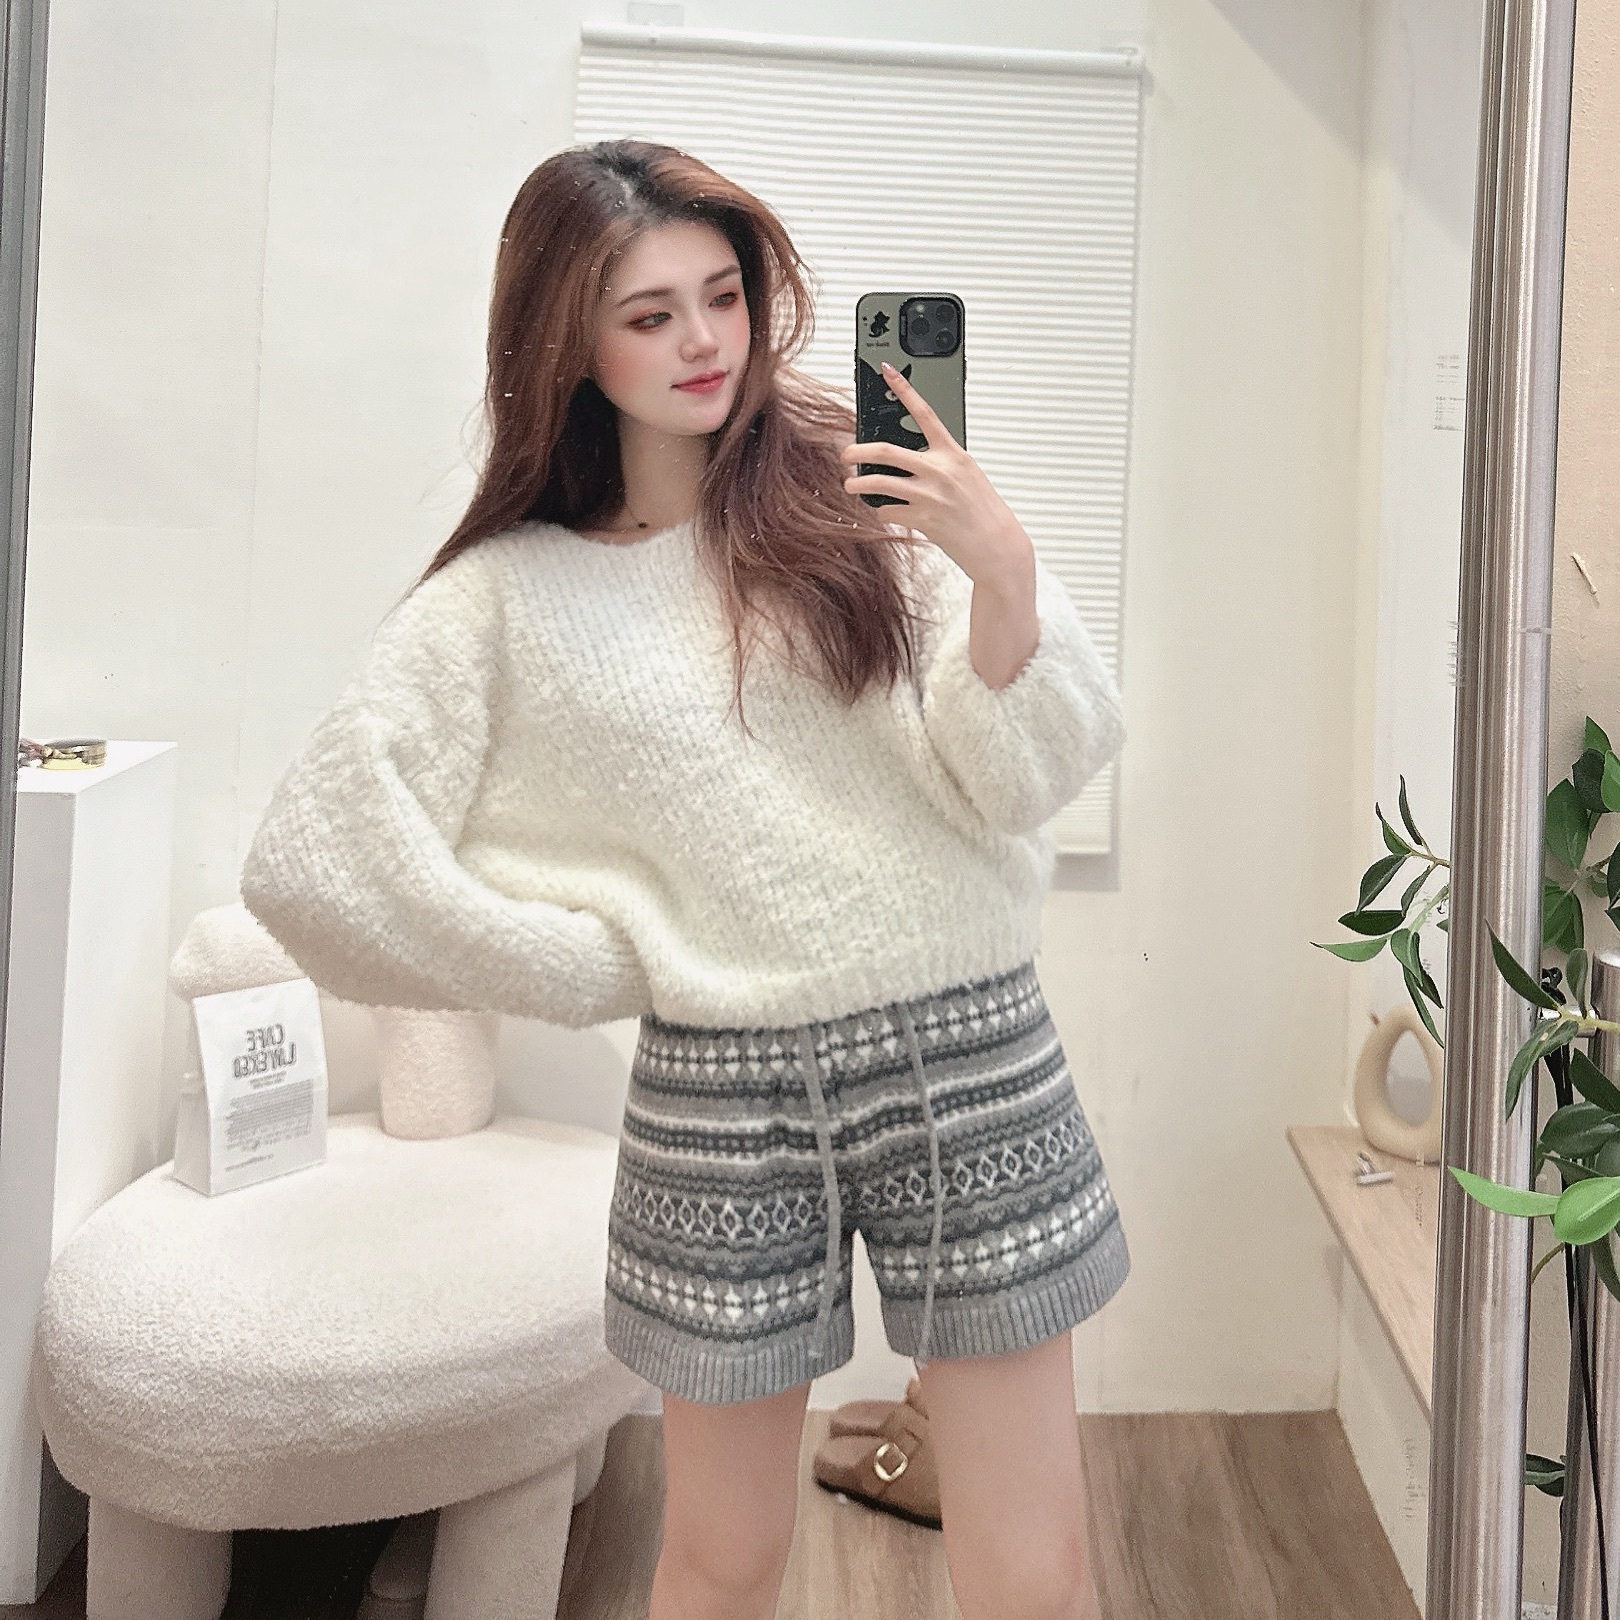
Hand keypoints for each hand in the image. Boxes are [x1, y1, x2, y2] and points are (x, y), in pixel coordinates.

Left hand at [839, 361, 1032, 586]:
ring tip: (850, 484)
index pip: (925, 413)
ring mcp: (930, 496)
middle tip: (845, 454)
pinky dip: (881, 512)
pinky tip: (885, 512)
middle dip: (857, 451)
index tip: (887, 372)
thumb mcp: (966, 476)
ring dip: (858, 484)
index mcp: (953, 454)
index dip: (904, 390)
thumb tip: (906, 461)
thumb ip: (940, 463)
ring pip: (879, 483)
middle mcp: (940, 471)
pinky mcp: (922, 520)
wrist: (997, 545)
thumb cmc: (982, 511)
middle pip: (886, 451)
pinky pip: (888, 511)